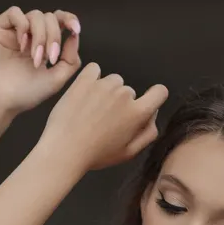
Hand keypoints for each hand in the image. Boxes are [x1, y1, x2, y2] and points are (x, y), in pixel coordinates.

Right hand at [0, 7, 82, 115]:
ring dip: (40, 35)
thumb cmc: (23, 94)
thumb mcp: (56, 80)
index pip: (60, 22)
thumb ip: (70, 60)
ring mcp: (14, 32)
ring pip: (35, 15)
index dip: (70, 20)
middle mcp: (30, 37)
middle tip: (48, 58)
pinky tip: (21, 44)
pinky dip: (23, 25)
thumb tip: (74, 36)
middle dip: (54, 36)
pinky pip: (14, 12)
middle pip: (50, 18)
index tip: (75, 30)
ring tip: (34, 56)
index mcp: (44, 46)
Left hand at [36, 63, 167, 172]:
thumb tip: (153, 116)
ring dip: (105, 91)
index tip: (144, 102)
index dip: (154, 97)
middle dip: (120, 102)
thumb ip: (148, 133)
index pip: (160, 92)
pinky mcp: (85, 80)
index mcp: (138, 113)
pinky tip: (84, 94)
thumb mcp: (128, 153)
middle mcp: (124, 95)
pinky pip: (94, 69)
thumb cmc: (95, 155)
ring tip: (91, 110)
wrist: (64, 150)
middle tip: (104, 120)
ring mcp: (104, 85)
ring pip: (112, 81)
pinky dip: (91, 78)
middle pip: (129, 91)